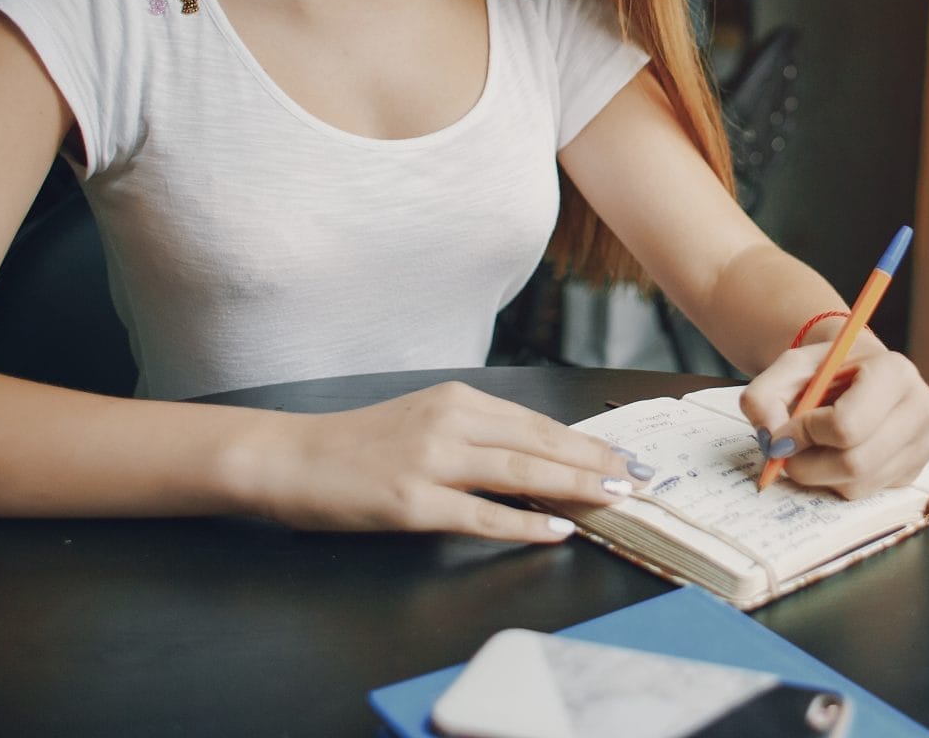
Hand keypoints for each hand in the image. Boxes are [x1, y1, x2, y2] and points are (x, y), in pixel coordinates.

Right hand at [251, 381, 652, 540]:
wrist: (290, 458)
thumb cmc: (356, 444)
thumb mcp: (423, 420)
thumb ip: (474, 433)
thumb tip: (535, 456)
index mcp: (457, 399)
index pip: (537, 422)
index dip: (585, 442)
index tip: (623, 457)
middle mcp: (450, 422)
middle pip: (540, 442)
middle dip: (595, 462)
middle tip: (638, 478)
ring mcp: (431, 461)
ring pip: (520, 471)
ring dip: (575, 485)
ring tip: (616, 497)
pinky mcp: (412, 500)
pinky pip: (480, 513)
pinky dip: (523, 521)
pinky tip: (557, 528)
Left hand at [740, 330, 928, 498]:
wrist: (856, 371)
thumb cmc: (825, 369)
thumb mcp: (787, 369)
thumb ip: (764, 397)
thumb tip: (771, 441)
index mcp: (895, 371)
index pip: (848, 424)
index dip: (806, 433)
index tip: (787, 427)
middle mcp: (920, 408)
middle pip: (855, 463)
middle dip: (808, 463)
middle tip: (787, 450)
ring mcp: (924, 443)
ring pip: (858, 484)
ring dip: (820, 474)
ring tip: (812, 446)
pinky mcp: (915, 470)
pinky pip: (866, 493)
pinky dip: (838, 481)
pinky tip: (836, 452)